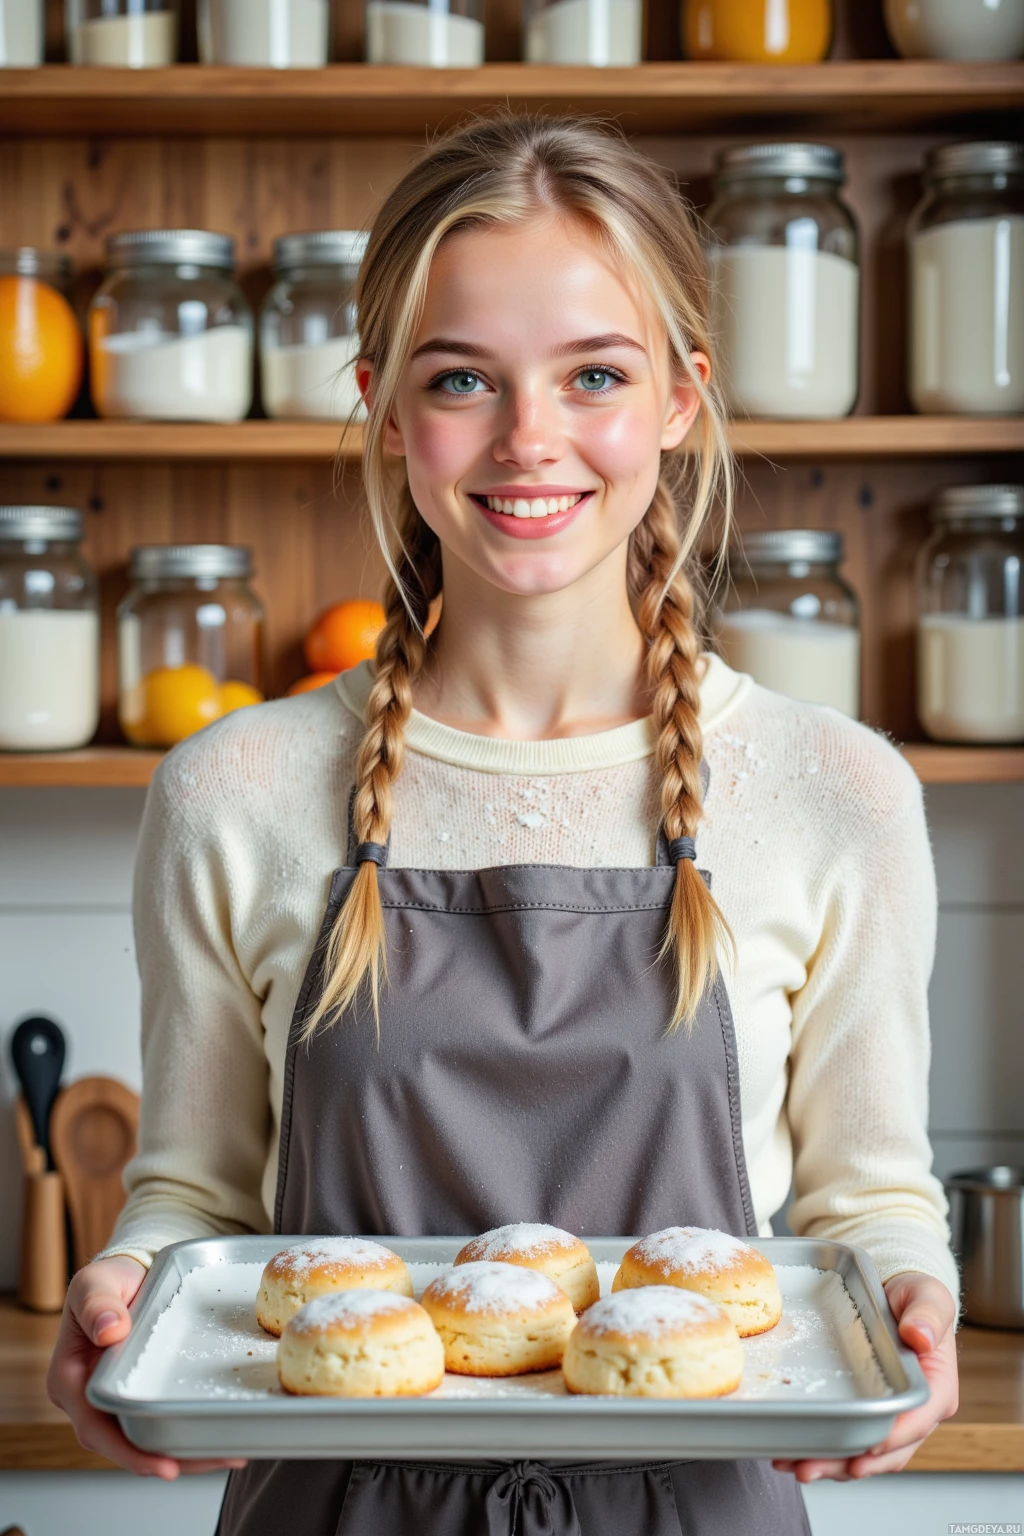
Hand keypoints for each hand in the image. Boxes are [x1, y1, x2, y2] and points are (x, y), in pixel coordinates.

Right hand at [47, 1254, 247, 1480]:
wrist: (128, 1273)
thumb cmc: (108, 1280)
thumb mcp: (97, 1283)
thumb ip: (98, 1305)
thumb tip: (109, 1331)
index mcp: (70, 1378)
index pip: (95, 1427)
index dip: (129, 1451)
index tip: (165, 1466)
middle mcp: (89, 1398)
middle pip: (125, 1443)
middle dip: (168, 1458)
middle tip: (216, 1458)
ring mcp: (114, 1399)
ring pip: (146, 1438)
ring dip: (185, 1451)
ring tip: (229, 1453)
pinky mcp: (138, 1394)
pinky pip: (159, 1420)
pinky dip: (186, 1432)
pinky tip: (219, 1435)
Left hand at [771, 1271, 957, 1482]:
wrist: (896, 1293)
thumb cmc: (915, 1297)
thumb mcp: (927, 1296)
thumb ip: (927, 1315)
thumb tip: (919, 1336)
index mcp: (935, 1388)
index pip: (916, 1422)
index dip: (891, 1439)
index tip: (864, 1449)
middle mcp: (916, 1412)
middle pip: (886, 1451)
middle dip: (849, 1464)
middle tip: (810, 1468)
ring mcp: (892, 1417)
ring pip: (865, 1454)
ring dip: (831, 1465)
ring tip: (794, 1466)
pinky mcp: (870, 1413)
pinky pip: (850, 1440)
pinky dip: (825, 1450)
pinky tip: (794, 1452)